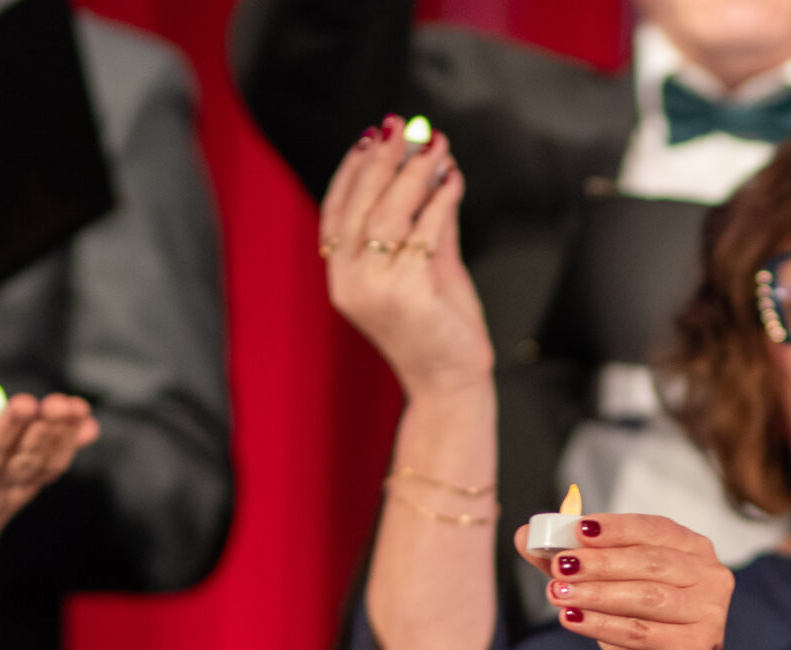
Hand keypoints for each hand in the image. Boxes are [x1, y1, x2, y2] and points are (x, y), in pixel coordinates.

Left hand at [0, 392, 98, 575]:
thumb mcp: (14, 487)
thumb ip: (47, 452)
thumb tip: (91, 425)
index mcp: (16, 490)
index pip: (48, 464)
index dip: (66, 437)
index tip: (79, 407)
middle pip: (22, 460)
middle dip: (43, 431)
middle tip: (59, 404)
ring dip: (7, 430)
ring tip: (26, 403)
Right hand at [320, 117, 489, 398]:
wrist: (450, 381)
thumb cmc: (436, 326)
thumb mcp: (424, 265)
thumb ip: (422, 220)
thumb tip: (430, 167)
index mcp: (342, 275)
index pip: (336, 211)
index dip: (352, 169)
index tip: (373, 135)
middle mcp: (349, 281)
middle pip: (360, 205)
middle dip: (384, 159)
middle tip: (407, 127)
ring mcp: (375, 289)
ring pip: (389, 214)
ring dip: (414, 173)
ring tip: (437, 147)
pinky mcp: (407, 293)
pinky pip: (424, 233)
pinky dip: (440, 201)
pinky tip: (453, 181)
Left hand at [530, 513, 734, 649]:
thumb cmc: (644, 635)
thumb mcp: (608, 594)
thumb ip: (574, 563)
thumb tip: (527, 535)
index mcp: (695, 552)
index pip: (653, 529)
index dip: (614, 528)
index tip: (576, 529)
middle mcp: (711, 578)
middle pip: (649, 562)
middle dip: (599, 563)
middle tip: (559, 566)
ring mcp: (708, 615)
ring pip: (645, 597)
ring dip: (596, 594)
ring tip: (557, 593)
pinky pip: (641, 633)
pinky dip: (602, 625)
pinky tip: (571, 621)